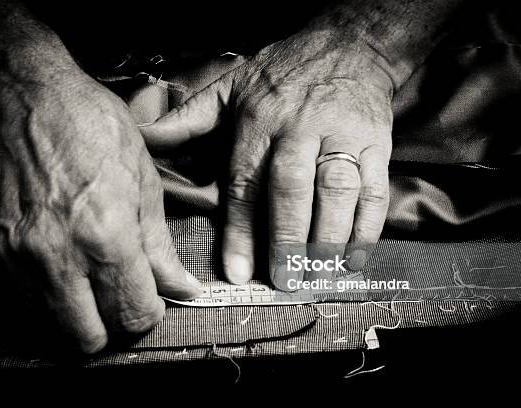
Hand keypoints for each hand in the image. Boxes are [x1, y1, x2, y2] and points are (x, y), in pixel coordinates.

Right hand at [0, 43, 200, 352]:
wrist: (20, 94)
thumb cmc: (87, 125)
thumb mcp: (142, 179)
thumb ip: (160, 246)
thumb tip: (182, 288)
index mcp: (105, 237)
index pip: (132, 316)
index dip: (147, 314)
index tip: (147, 300)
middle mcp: (54, 256)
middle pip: (86, 339)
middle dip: (109, 323)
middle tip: (115, 294)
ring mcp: (11, 257)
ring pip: (49, 324)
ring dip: (72, 309)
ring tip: (82, 267)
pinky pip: (16, 296)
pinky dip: (39, 288)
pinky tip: (52, 252)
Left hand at [140, 26, 393, 287]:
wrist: (349, 45)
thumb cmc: (284, 71)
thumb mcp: (230, 86)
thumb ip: (188, 118)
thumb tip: (144, 137)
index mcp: (259, 120)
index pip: (245, 182)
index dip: (241, 230)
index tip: (238, 271)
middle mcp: (300, 129)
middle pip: (291, 190)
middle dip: (287, 240)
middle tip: (284, 280)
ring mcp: (342, 136)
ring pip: (335, 191)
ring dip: (328, 238)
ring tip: (318, 274)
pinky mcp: (377, 143)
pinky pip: (374, 189)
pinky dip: (367, 227)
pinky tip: (355, 257)